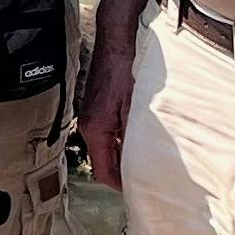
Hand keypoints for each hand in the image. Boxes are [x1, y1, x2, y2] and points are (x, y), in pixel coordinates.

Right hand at [75, 47, 134, 191]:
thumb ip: (135, 138)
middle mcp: (89, 126)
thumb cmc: (125, 69)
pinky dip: (121, 141)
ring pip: (106, 148)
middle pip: (104, 162)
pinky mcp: (97, 109)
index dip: (121, 185)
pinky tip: (137, 137)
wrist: (116, 43)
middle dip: (123, 172)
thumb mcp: (135, 109)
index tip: (137, 191)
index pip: (104, 171)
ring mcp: (92, 118)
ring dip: (123, 155)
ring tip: (144, 159)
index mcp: (96, 130)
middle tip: (145, 178)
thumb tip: (140, 162)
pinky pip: (107, 134)